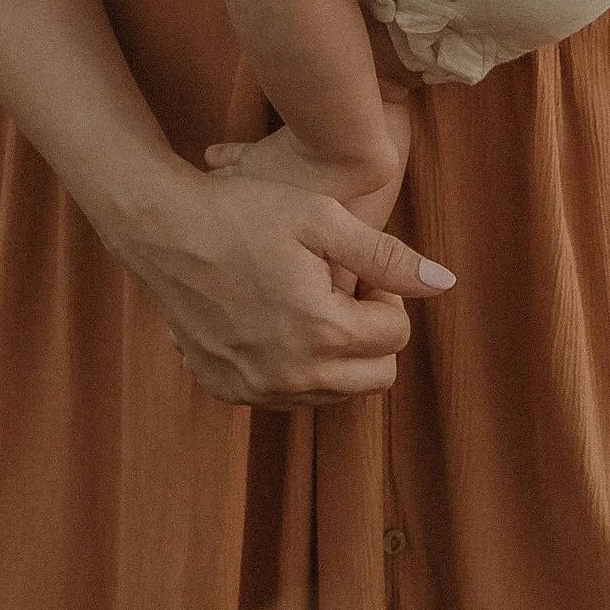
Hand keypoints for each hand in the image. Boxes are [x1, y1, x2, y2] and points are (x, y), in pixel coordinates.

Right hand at [116, 160, 451, 409]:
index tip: (361, 269)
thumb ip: (387, 256)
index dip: (388, 294)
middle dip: (374, 333)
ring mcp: (257, 389)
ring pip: (335, 391)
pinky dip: (299, 367)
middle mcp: (290, 374)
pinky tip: (279, 322)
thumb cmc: (244, 214)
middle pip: (376, 376)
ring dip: (339, 353)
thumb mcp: (322, 219)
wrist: (163, 231)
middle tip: (344, 288)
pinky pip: (290, 396)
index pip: (396, 335)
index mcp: (320, 330)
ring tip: (311, 301)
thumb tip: (446, 284)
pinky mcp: (229, 390)